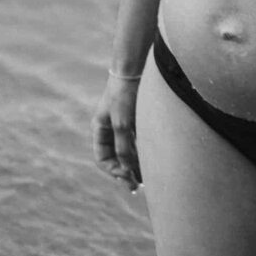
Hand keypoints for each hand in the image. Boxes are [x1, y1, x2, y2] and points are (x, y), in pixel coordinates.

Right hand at [91, 74, 142, 193]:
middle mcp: (111, 129)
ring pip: (129, 151)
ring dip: (136, 164)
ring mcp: (125, 124)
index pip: (103, 159)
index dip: (114, 172)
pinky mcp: (138, 120)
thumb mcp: (122, 123)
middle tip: (138, 187)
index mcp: (101, 129)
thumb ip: (124, 147)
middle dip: (126, 172)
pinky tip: (154, 160)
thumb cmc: (125, 94)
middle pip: (116, 158)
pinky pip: (139, 143)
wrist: (137, 69)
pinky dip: (144, 153)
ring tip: (148, 178)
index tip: (128, 179)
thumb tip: (128, 170)